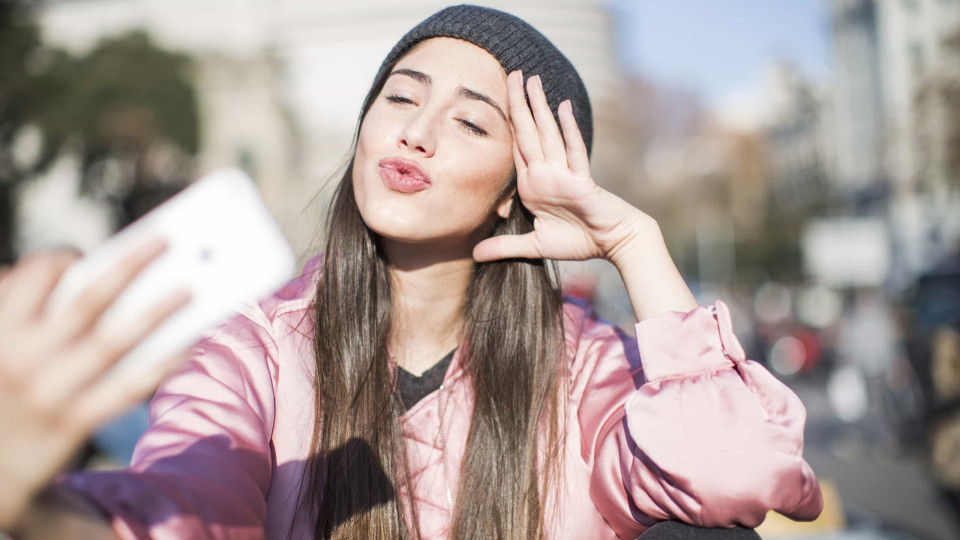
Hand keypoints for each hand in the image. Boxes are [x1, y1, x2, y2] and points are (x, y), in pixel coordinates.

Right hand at [0, 240, 190, 531]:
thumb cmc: (6, 388)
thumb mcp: (1, 346)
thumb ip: (27, 310)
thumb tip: (95, 274)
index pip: (34, 275)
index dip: (64, 258)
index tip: (89, 252)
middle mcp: (20, 357)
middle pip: (86, 300)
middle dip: (130, 266)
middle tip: (168, 241)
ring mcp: (48, 392)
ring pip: (113, 340)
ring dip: (156, 310)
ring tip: (191, 289)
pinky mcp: (73, 423)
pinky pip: (127, 386)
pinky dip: (161, 362)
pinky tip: (189, 342)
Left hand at [473, 70, 651, 263]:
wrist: (612, 244)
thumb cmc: (578, 241)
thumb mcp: (534, 245)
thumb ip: (504, 246)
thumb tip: (474, 255)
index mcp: (532, 186)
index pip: (515, 149)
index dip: (506, 124)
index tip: (498, 98)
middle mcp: (546, 175)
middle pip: (528, 133)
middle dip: (518, 104)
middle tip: (512, 74)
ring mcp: (564, 175)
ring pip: (548, 135)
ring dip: (540, 108)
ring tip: (533, 80)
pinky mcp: (582, 182)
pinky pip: (573, 153)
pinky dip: (569, 130)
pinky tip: (563, 108)